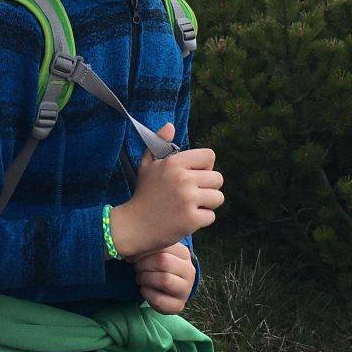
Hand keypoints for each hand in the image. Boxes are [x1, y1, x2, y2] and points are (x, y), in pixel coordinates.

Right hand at [109, 124, 223, 257]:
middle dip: (208, 187)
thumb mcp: (147, 164)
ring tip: (190, 206)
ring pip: (218, 198)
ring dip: (207, 204)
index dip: (204, 166)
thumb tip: (170, 125)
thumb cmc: (143, 194)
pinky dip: (201, 220)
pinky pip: (211, 216)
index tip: (193, 175)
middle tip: (191, 194)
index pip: (209, 156)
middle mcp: (183, 179)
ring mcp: (188, 200)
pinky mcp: (191, 219)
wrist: (132, 226)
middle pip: (218, 178)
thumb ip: (159, 142)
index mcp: (174, 162)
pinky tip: (186, 219)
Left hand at [134, 244, 196, 313]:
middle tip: (136, 268)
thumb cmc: (157, 268)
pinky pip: (159, 299)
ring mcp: (186, 290)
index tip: (133, 256)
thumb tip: (130, 250)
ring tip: (140, 278)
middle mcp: (189, 271)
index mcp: (184, 254)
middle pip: (163, 262)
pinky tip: (144, 289)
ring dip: (145, 278)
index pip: (163, 247)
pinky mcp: (178, 305)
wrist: (166, 290)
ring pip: (164, 280)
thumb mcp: (156, 254)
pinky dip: (146, 293)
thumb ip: (148, 248)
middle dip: (143, 265)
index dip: (143, 251)